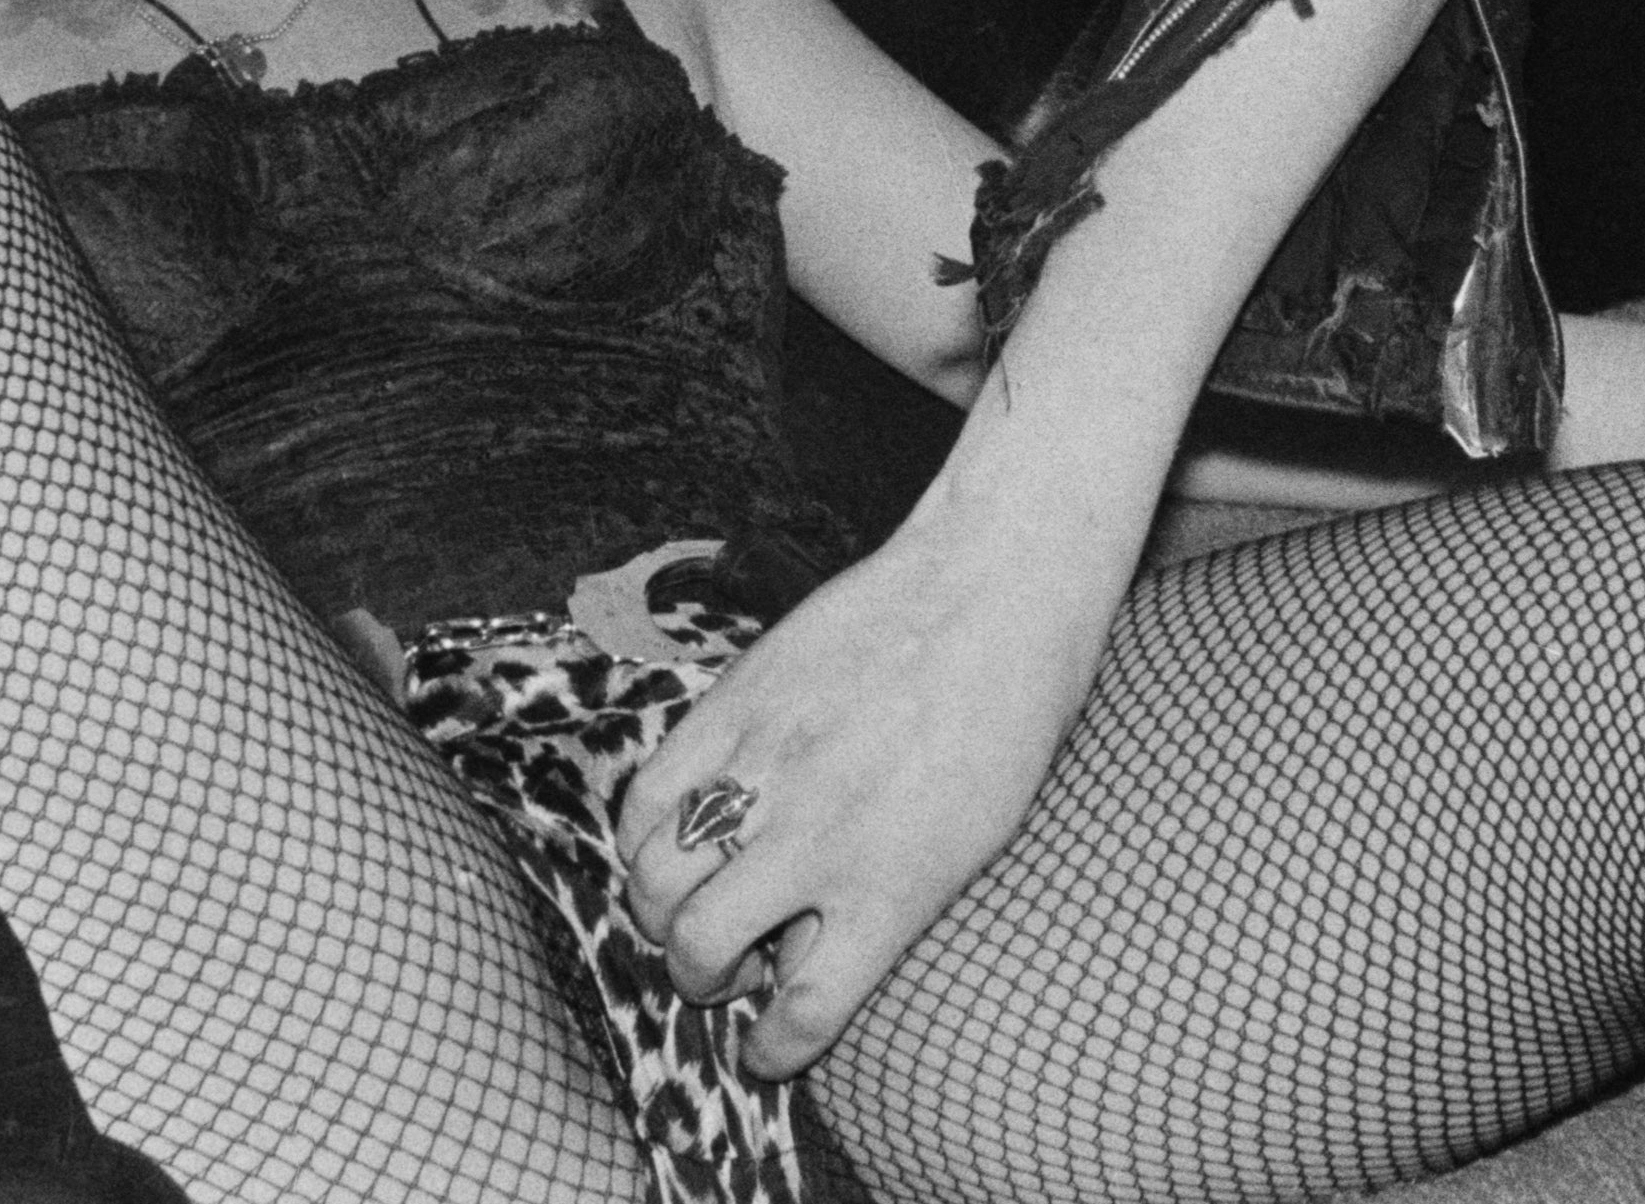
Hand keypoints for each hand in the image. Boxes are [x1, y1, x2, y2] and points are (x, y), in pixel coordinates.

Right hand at [611, 507, 1127, 1079]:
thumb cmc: (1003, 725)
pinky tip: (675, 833)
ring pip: (653, 879)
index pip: (801, 1016)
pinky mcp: (729, 705)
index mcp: (888, 890)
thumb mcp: (967, 852)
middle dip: (698, 977)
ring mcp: (765, 769)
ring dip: (662, 910)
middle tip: (727, 960)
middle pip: (698, 950)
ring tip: (699, 897)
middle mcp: (815, 839)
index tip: (763, 1052)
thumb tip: (796, 962)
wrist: (993, 592)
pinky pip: (644, 796)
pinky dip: (641, 834)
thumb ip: (879, 914)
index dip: (770, 1052)